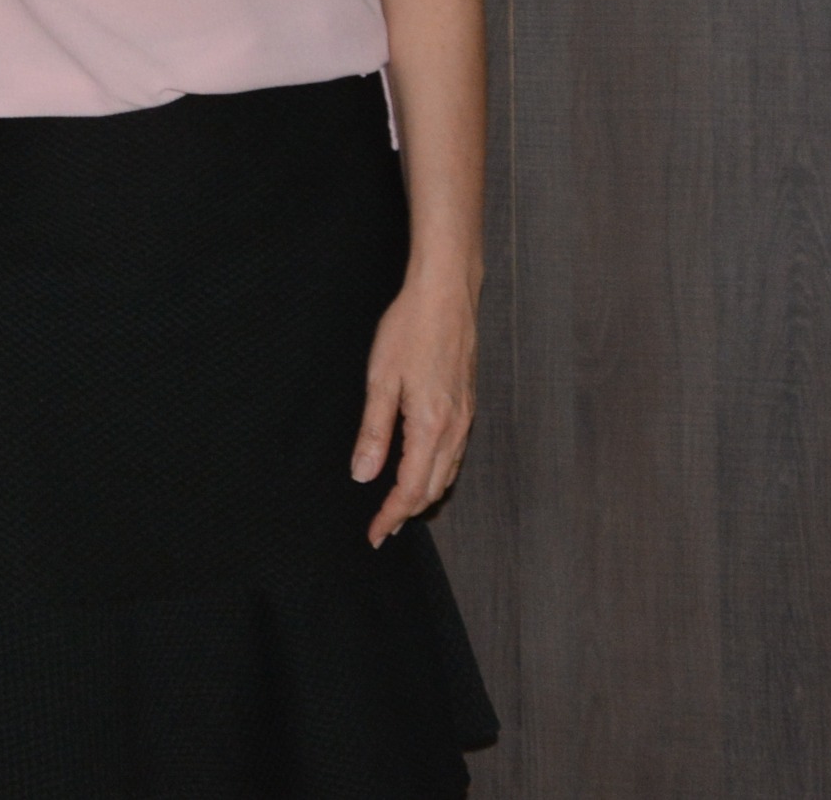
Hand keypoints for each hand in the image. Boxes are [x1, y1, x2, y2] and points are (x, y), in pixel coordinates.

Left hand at [352, 270, 474, 546]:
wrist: (446, 296)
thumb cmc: (409, 330)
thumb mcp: (380, 380)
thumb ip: (374, 432)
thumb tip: (363, 475)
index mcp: (430, 427)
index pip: (410, 489)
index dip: (391, 516)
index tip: (374, 534)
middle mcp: (454, 429)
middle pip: (432, 489)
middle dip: (407, 513)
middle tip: (381, 528)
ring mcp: (466, 418)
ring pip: (447, 474)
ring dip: (423, 496)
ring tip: (398, 508)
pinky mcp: (468, 406)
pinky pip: (455, 455)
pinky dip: (437, 474)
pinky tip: (421, 470)